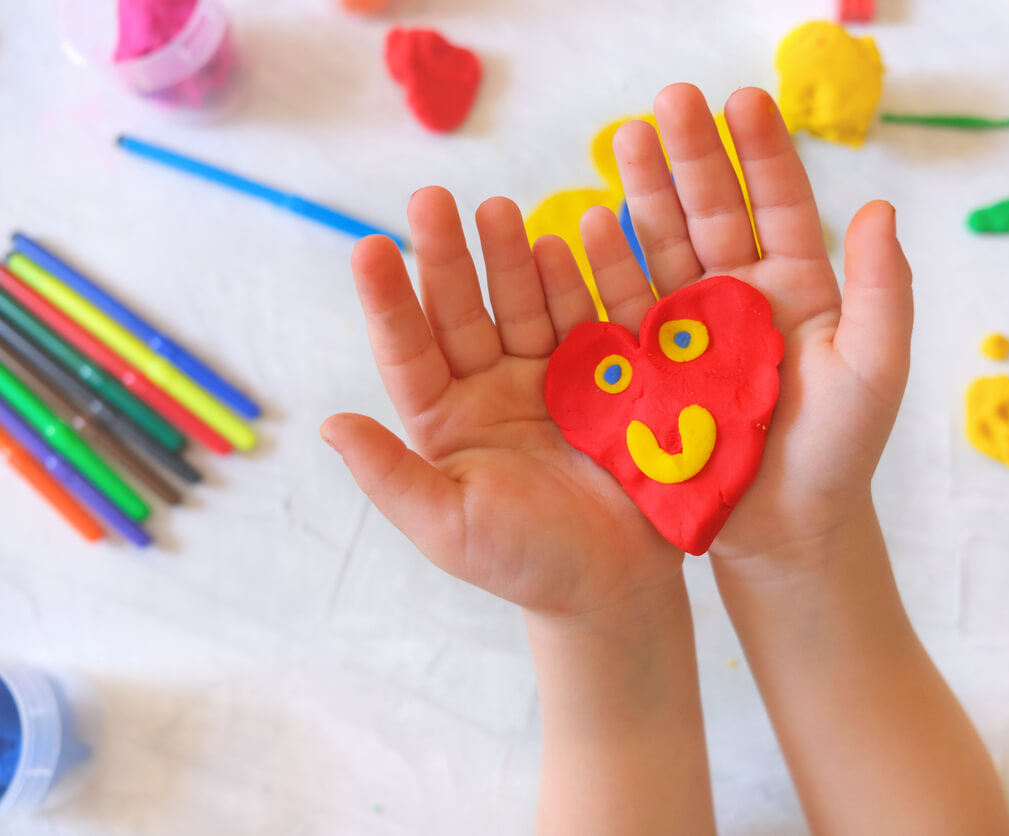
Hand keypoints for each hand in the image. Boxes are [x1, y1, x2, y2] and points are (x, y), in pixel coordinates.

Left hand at [321, 188, 682, 617]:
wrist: (616, 585)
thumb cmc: (525, 562)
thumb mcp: (447, 525)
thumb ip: (391, 475)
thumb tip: (331, 425)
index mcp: (445, 417)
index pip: (407, 350)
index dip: (389, 301)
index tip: (368, 247)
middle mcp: (491, 386)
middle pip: (464, 312)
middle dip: (450, 257)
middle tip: (433, 199)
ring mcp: (551, 376)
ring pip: (525, 305)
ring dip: (513, 259)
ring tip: (502, 211)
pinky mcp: (608, 377)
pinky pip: (591, 319)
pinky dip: (584, 280)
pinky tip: (573, 240)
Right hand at [597, 83, 913, 565]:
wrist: (784, 532)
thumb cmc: (838, 453)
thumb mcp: (874, 369)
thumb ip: (883, 291)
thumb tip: (880, 207)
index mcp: (797, 288)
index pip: (779, 203)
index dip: (761, 152)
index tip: (742, 98)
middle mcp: (739, 297)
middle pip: (713, 210)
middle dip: (692, 155)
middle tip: (668, 100)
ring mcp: (689, 328)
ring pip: (664, 246)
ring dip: (644, 193)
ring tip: (624, 140)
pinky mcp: (649, 364)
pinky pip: (625, 305)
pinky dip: (606, 265)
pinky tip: (588, 224)